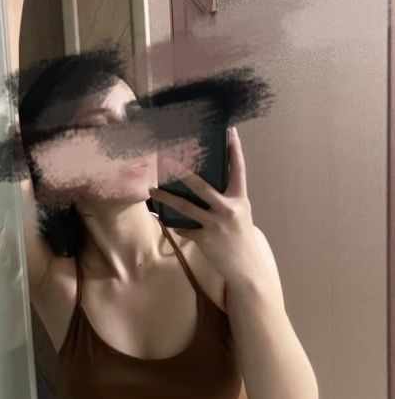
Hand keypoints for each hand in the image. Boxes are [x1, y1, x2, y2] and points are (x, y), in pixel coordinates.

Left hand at [148, 127, 264, 284]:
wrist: (245, 267)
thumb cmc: (240, 237)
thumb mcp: (239, 214)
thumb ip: (226, 199)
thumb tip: (203, 184)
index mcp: (240, 199)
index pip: (238, 169)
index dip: (235, 149)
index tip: (229, 130)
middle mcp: (228, 209)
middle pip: (201, 186)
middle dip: (182, 172)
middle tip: (166, 160)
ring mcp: (215, 225)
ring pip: (185, 207)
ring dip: (166, 198)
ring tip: (152, 190)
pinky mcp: (204, 239)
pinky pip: (183, 228)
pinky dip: (174, 224)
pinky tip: (165, 220)